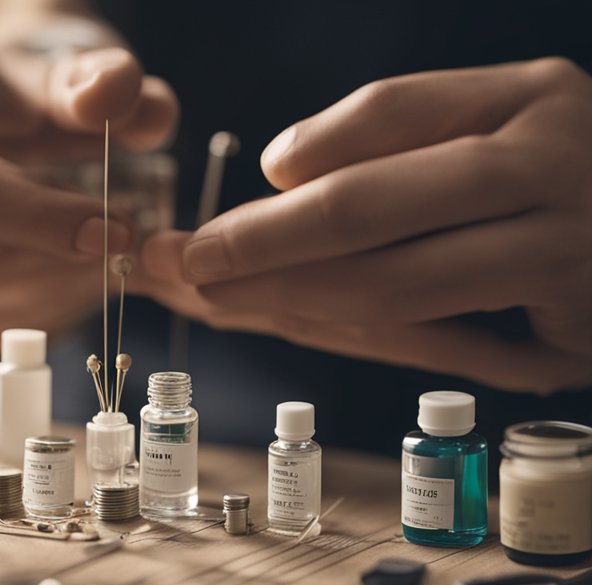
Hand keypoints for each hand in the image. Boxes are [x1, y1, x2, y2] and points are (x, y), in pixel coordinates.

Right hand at [0, 24, 176, 351]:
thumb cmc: (3, 96)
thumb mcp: (53, 70)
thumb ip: (94, 79)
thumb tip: (111, 92)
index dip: (22, 212)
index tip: (111, 228)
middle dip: (43, 267)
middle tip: (121, 250)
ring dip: (44, 300)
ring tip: (107, 266)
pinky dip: (29, 318)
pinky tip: (72, 286)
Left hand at [141, 58, 591, 393]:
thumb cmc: (569, 199)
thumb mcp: (504, 143)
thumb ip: (407, 152)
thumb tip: (281, 173)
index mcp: (526, 96)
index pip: (389, 110)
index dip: (293, 154)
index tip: (230, 183)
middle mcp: (547, 157)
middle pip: (365, 202)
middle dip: (257, 239)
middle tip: (184, 259)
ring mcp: (563, 241)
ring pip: (391, 282)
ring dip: (287, 297)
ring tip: (217, 299)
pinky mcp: (569, 322)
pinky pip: (436, 337)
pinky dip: (356, 335)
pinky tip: (295, 324)